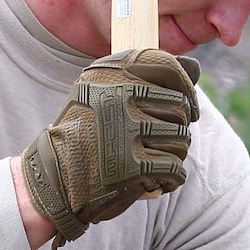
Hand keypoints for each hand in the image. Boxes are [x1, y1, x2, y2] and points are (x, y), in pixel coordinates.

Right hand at [20, 49, 199, 249]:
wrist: (54, 178)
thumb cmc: (86, 136)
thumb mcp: (103, 95)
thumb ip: (144, 80)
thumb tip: (195, 68)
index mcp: (110, 72)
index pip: (167, 67)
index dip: (186, 89)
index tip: (189, 107)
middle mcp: (118, 95)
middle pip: (178, 108)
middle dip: (177, 129)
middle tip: (163, 143)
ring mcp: (125, 129)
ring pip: (181, 139)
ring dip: (174, 155)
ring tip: (157, 162)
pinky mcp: (132, 164)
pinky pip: (174, 167)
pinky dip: (172, 178)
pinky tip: (160, 181)